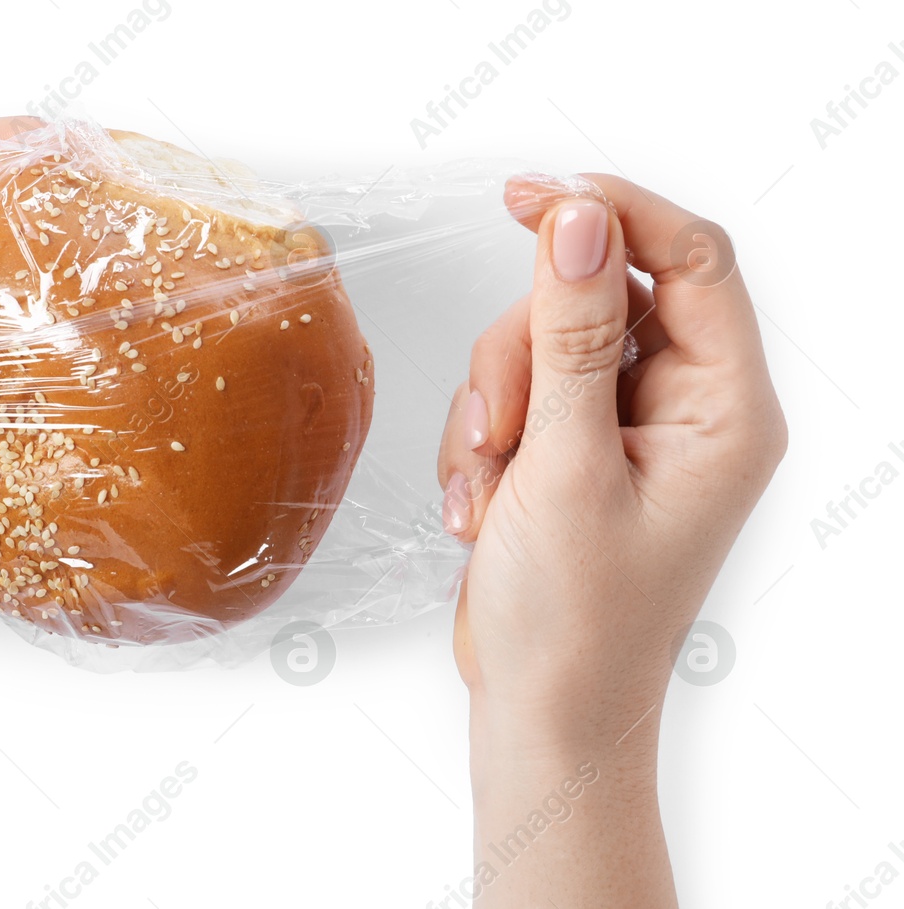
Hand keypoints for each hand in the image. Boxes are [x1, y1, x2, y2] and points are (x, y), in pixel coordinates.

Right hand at [437, 175, 786, 736]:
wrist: (542, 714)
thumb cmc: (575, 621)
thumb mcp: (565, 467)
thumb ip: (570, 336)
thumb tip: (578, 220)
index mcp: (726, 410)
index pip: (690, 257)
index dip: (611, 213)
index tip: (526, 198)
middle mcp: (686, 408)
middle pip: (597, 297)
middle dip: (523, 353)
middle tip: (496, 428)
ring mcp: (625, 428)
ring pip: (541, 343)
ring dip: (491, 407)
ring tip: (485, 490)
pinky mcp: (573, 449)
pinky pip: (514, 392)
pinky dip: (480, 441)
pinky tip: (480, 509)